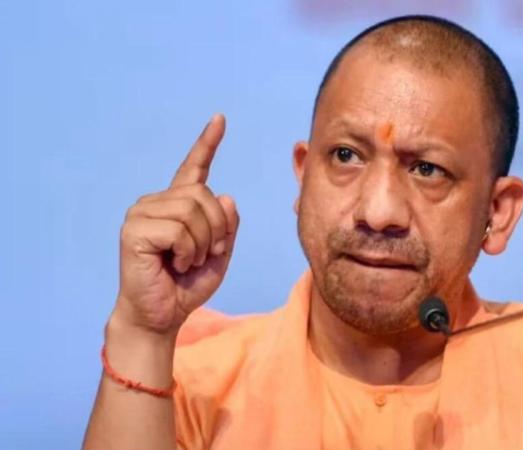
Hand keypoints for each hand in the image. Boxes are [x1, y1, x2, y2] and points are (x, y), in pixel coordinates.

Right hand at [112, 114, 239, 334]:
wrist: (161, 316)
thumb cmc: (186, 286)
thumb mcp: (220, 254)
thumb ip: (227, 226)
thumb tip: (226, 195)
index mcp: (177, 205)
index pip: (194, 168)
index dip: (208, 143)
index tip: (220, 119)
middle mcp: (156, 203)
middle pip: (204, 195)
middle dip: (217, 229)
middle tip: (206, 254)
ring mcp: (142, 213)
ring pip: (193, 211)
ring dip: (202, 244)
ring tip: (187, 262)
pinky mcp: (134, 230)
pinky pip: (179, 231)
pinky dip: (187, 252)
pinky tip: (173, 265)